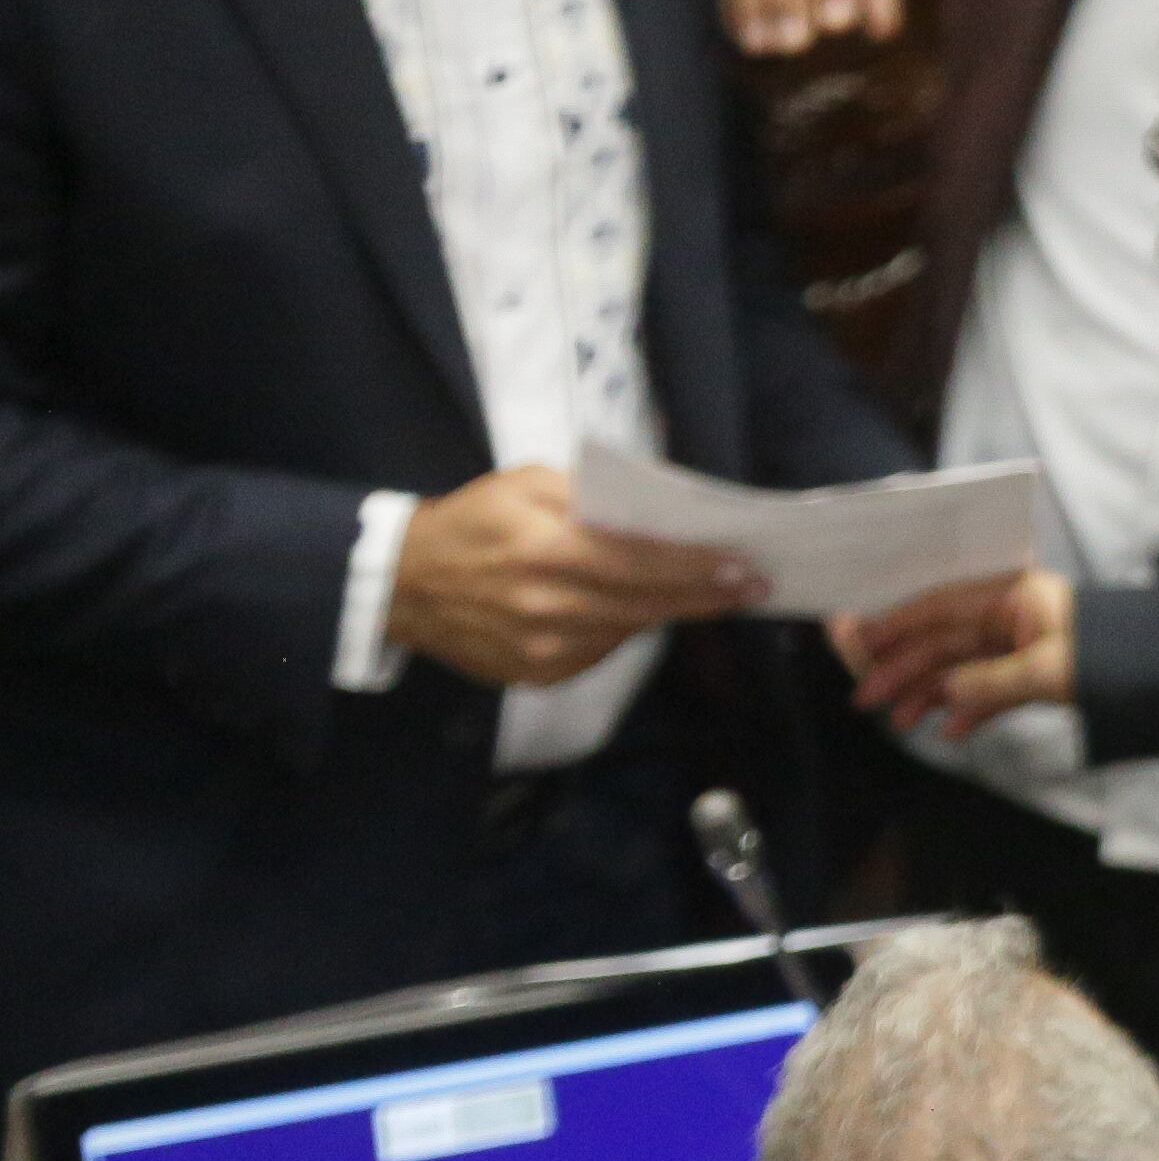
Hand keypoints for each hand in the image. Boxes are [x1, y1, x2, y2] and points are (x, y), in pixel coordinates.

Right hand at [385, 469, 758, 689]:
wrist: (404, 584)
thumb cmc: (474, 521)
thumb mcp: (526, 484)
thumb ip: (591, 496)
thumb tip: (661, 511)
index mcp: (546, 550)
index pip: (642, 563)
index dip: (698, 569)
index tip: (745, 568)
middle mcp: (548, 606)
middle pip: (648, 604)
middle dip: (705, 596)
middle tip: (752, 586)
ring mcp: (544, 649)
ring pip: (630, 630)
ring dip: (664, 610)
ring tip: (698, 591)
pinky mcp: (539, 675)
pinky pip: (602, 652)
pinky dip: (620, 629)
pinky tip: (626, 608)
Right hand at [834, 569, 1075, 735]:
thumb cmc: (1109, 658)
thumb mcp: (1047, 670)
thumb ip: (990, 683)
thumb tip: (942, 694)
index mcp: (1010, 595)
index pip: (940, 608)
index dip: (897, 626)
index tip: (860, 644)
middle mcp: (1007, 615)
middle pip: (942, 641)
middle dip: (903, 669)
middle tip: (865, 698)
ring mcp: (1018, 645)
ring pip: (960, 669)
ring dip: (928, 695)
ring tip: (901, 722)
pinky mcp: (1031, 675)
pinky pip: (988, 691)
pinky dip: (969, 710)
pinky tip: (949, 732)